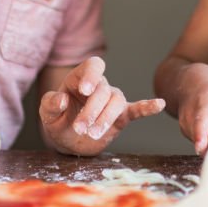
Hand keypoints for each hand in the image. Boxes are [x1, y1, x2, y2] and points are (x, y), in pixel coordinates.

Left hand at [39, 56, 164, 155]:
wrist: (67, 140)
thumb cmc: (58, 120)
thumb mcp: (47, 113)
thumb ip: (50, 104)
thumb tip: (61, 100)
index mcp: (81, 78)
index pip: (93, 66)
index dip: (91, 75)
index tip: (85, 90)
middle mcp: (99, 85)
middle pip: (103, 90)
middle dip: (92, 110)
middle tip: (80, 128)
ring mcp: (111, 101)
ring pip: (116, 102)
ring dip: (106, 118)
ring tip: (93, 134)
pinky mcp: (121, 117)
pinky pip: (136, 109)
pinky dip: (147, 107)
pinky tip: (159, 105)